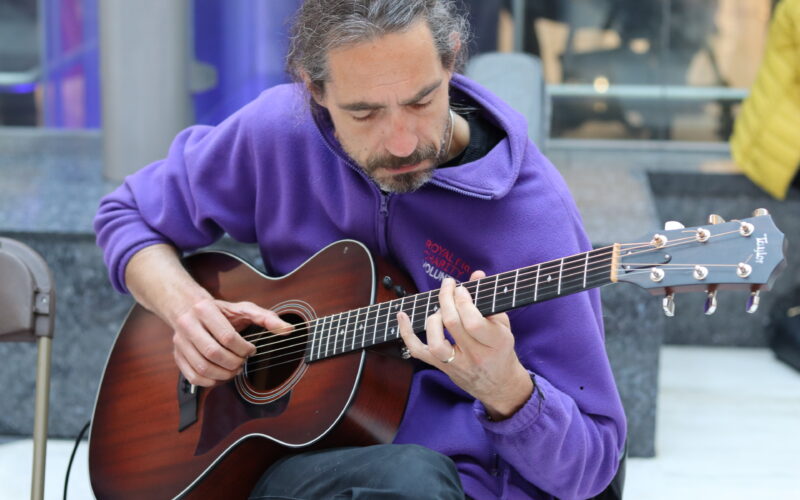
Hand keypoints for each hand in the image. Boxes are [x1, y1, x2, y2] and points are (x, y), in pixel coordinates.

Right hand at [170, 298, 292, 386]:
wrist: (188, 308)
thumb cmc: (220, 310)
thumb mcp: (244, 309)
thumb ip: (266, 318)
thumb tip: (288, 330)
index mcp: (204, 309)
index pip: (226, 336)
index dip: (243, 348)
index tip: (251, 349)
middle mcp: (188, 325)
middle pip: (213, 353)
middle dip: (234, 362)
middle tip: (243, 361)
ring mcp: (180, 342)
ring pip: (202, 367)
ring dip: (223, 374)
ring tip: (234, 369)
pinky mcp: (177, 356)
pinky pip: (193, 377)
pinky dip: (210, 382)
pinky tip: (222, 375)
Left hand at [397, 271, 532, 419]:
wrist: (499, 385)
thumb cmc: (500, 350)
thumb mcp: (502, 325)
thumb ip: (488, 299)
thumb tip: (475, 274)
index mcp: (495, 343)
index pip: (474, 322)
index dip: (463, 301)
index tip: (460, 288)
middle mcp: (476, 356)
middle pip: (453, 325)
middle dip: (446, 299)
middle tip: (448, 285)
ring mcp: (456, 364)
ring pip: (436, 342)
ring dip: (433, 318)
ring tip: (439, 309)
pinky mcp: (441, 368)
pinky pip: (419, 352)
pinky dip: (407, 334)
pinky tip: (403, 316)